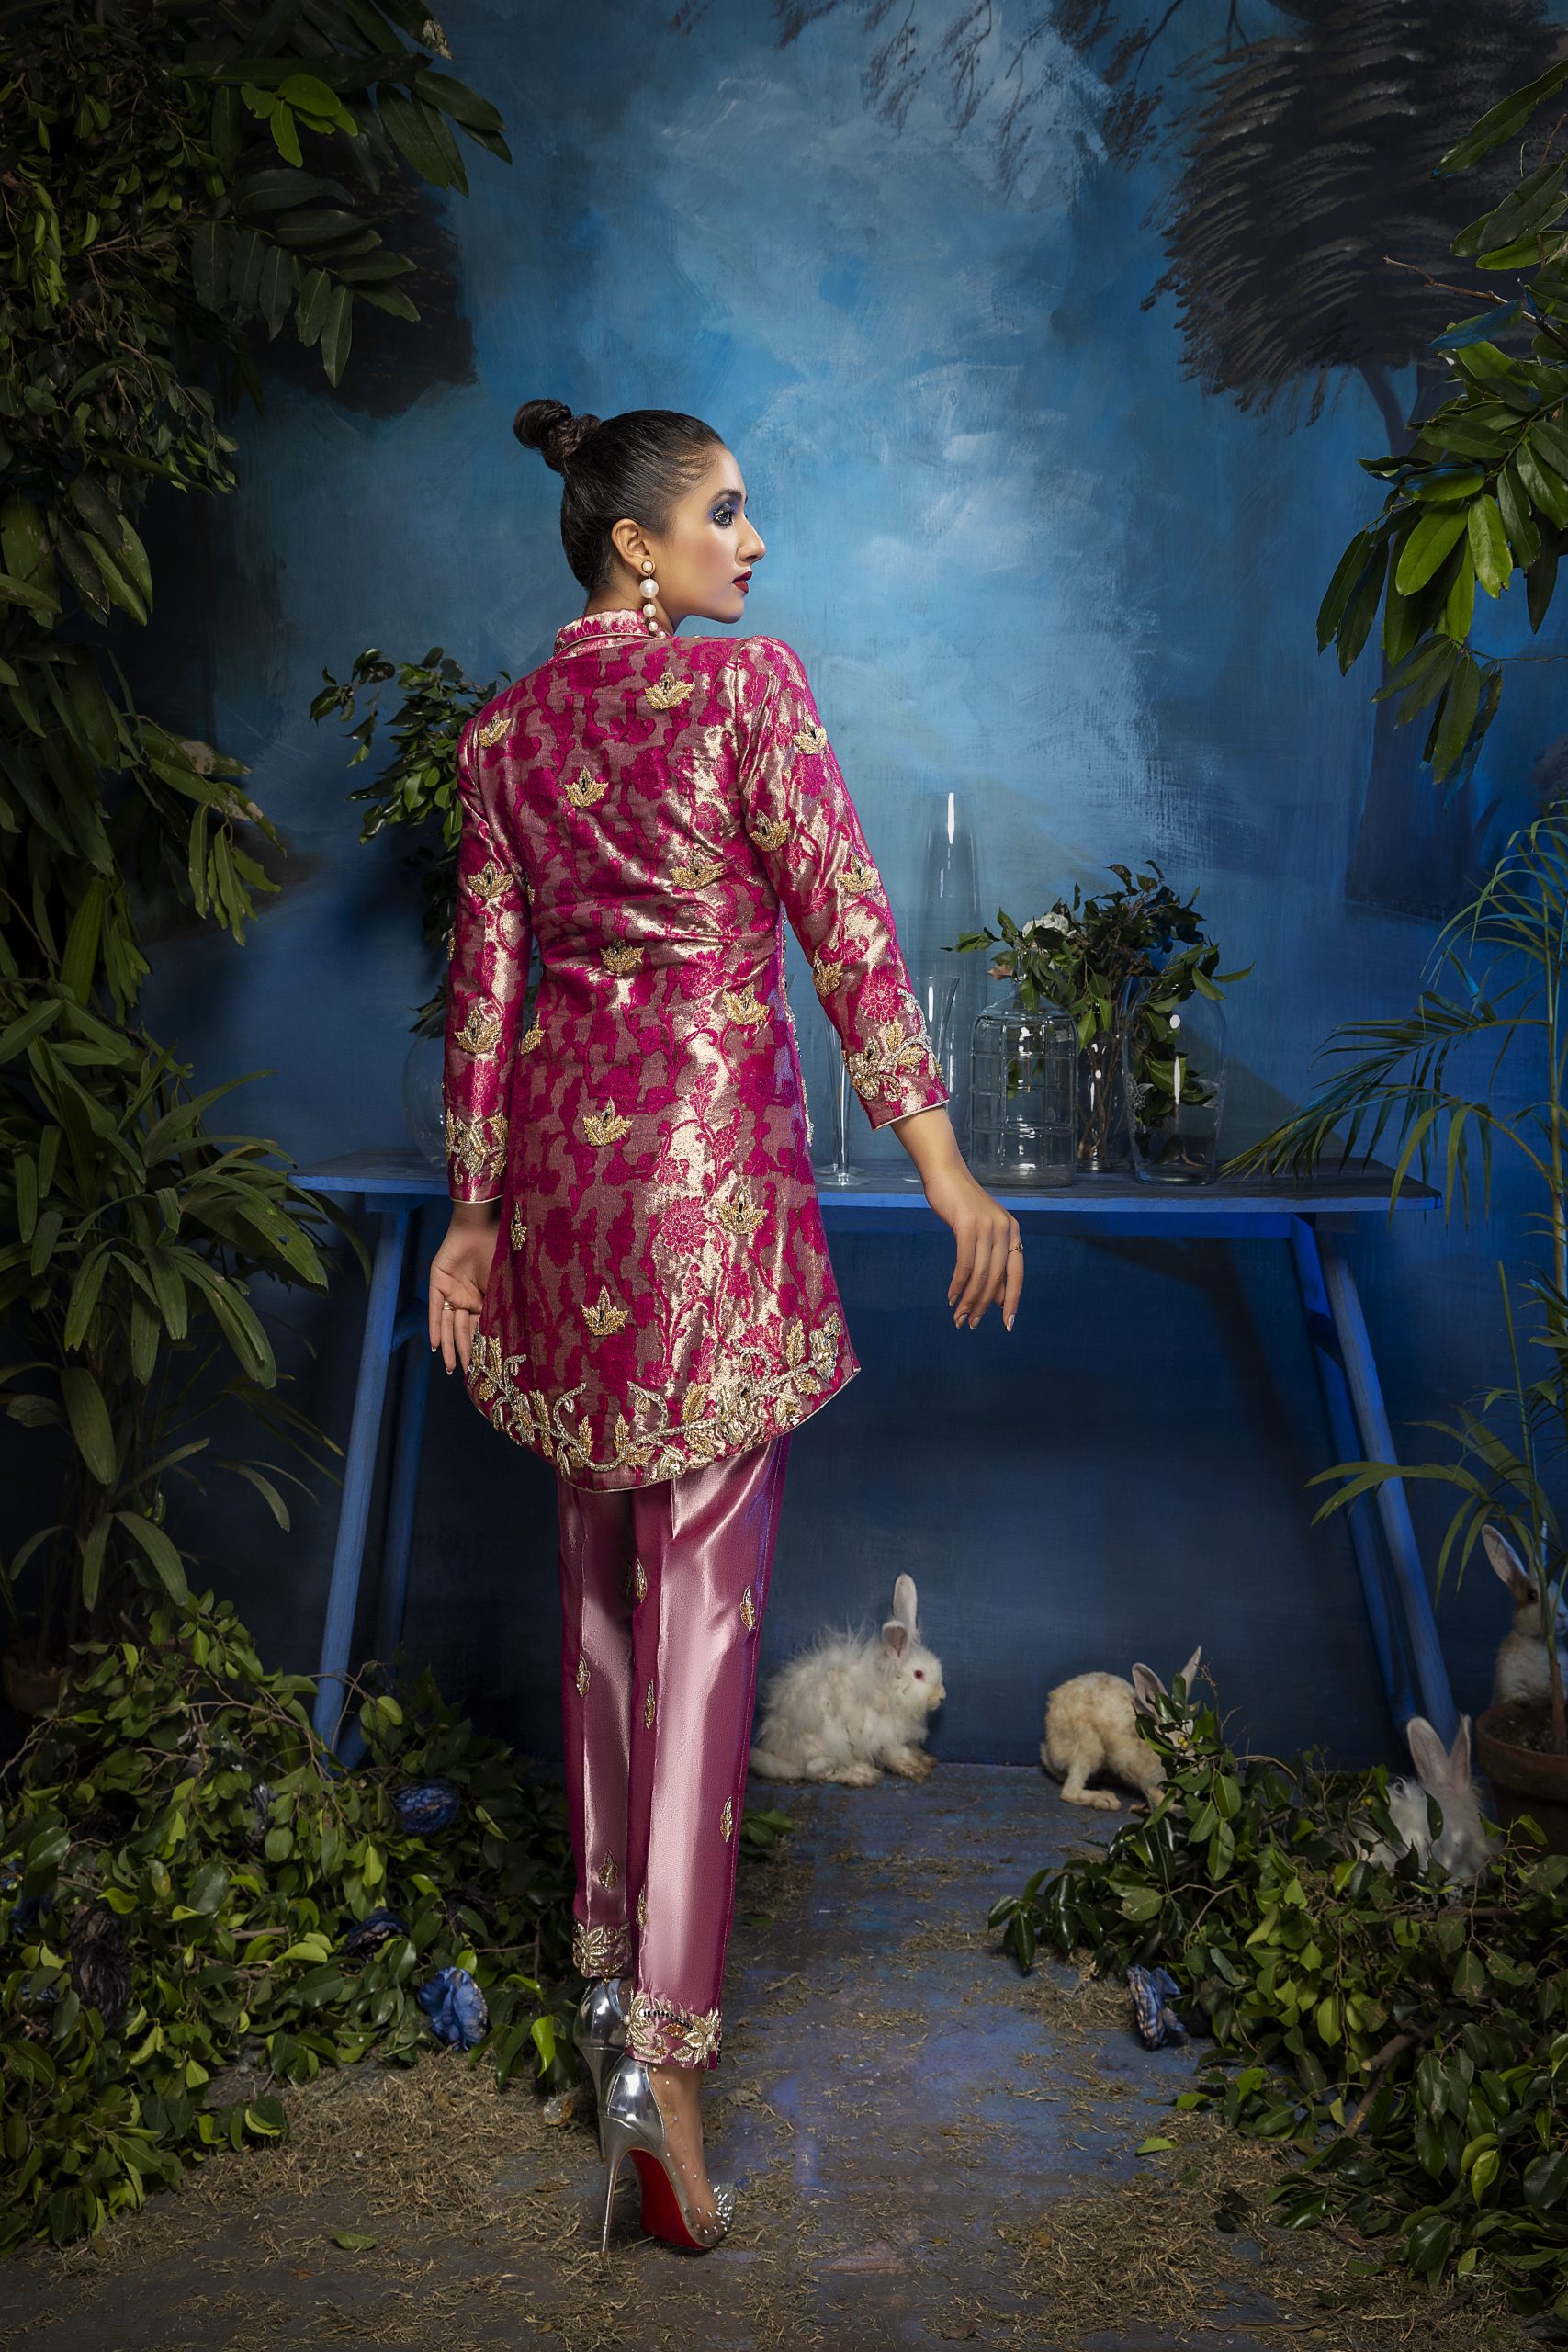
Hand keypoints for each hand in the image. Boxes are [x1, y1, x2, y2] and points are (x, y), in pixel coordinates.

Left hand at [428, 1202, 500, 1374]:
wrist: (482, 1226)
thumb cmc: (498, 1251)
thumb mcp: (503, 1284)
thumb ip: (501, 1306)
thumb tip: (510, 1335)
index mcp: (484, 1300)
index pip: (481, 1329)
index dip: (481, 1347)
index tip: (484, 1368)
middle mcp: (467, 1299)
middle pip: (464, 1331)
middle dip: (464, 1353)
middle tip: (465, 1374)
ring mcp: (452, 1292)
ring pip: (449, 1325)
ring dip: (448, 1346)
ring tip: (449, 1368)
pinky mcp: (438, 1283)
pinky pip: (436, 1310)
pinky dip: (435, 1328)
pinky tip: (435, 1346)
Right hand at [921, 1158, 1023, 1331]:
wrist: (946, 1174)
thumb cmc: (962, 1206)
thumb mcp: (983, 1233)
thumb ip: (993, 1261)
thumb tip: (999, 1298)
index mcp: (1014, 1232)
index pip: (1017, 1275)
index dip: (1013, 1302)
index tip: (1007, 1325)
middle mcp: (1005, 1230)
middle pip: (997, 1279)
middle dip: (984, 1306)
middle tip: (970, 1324)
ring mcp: (987, 1227)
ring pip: (980, 1274)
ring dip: (969, 1300)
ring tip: (958, 1316)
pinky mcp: (967, 1226)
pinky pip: (964, 1263)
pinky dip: (958, 1284)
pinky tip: (951, 1296)